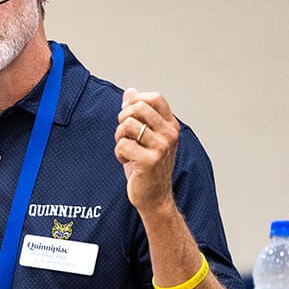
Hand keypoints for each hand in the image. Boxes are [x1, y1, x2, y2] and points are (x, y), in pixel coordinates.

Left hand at [114, 88, 179, 212]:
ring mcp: (162, 147)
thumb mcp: (144, 137)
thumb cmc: (147, 166)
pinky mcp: (150, 160)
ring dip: (119, 137)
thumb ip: (138, 114)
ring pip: (127, 125)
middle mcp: (169, 134)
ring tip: (125, 149)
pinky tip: (126, 161)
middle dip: (122, 119)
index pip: (155, 97)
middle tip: (123, 134)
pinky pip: (122, 145)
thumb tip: (130, 91)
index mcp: (170, 125)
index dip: (136, 101)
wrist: (154, 197)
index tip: (129, 116)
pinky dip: (118, 153)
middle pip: (138, 107)